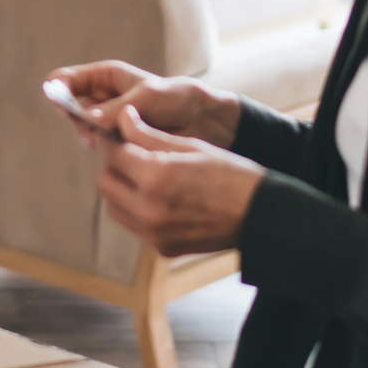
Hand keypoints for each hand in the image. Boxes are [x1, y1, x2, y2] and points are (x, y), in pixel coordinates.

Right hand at [46, 60, 240, 149]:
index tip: (57, 99)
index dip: (58, 88)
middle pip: (70, 107)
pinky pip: (100, 147)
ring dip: (91, 136)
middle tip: (89, 127)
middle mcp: (102, 99)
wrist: (205, 122)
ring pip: (84, 130)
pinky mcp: (117, 143)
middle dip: (75, 118)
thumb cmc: (178, 98)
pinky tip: (119, 150)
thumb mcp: (148, 97)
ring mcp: (108, 122)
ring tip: (109, 138)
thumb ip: (117, 108)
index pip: (67, 79)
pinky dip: (104, 150)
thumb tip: (89, 120)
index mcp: (106, 77)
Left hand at [94, 106, 263, 255]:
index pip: (113, 154)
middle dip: (114, 167)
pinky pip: (134, 225)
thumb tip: (123, 119)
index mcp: (155, 176)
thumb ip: (148, 135)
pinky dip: (138, 211)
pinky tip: (161, 199)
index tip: (114, 134)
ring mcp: (153, 232)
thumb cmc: (231, 174)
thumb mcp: (190, 146)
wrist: (261, 216)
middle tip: (133, 156)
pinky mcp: (161, 248)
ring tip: (146, 178)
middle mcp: (148, 208)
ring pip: (114, 208)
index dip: (111, 140)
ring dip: (122, 190)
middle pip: (106, 183)